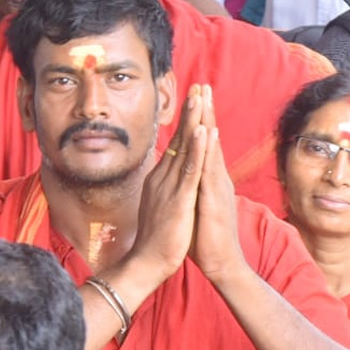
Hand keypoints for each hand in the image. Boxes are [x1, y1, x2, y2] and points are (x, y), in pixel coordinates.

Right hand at [122, 86, 207, 286]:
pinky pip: (190, 170)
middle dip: (190, 111)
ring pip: (185, 148)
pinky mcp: (178, 199)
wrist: (146, 263)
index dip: (186, 121)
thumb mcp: (160, 206)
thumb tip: (166, 177)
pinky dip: (198, 149)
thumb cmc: (156, 238)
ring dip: (193, 121)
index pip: (176, 144)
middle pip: (180, 138)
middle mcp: (163, 177)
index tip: (194, 100)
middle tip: (198, 85)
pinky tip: (203, 131)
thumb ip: (164, 188)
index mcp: (161, 179)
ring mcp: (170, 186)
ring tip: (201, 97)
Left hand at [189, 87, 246, 281]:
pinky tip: (209, 133)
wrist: (222, 264)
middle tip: (202, 84)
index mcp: (209, 179)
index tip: (195, 96)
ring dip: (208, 122)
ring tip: (205, 98)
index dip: (199, 120)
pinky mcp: (215, 199)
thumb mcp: (198, 204)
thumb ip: (195, 187)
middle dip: (205, 111)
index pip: (204, 143)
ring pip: (212, 148)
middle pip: (210, 138)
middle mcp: (216, 178)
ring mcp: (217, 187)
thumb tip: (186, 173)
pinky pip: (211, 171)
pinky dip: (209, 150)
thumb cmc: (207, 236)